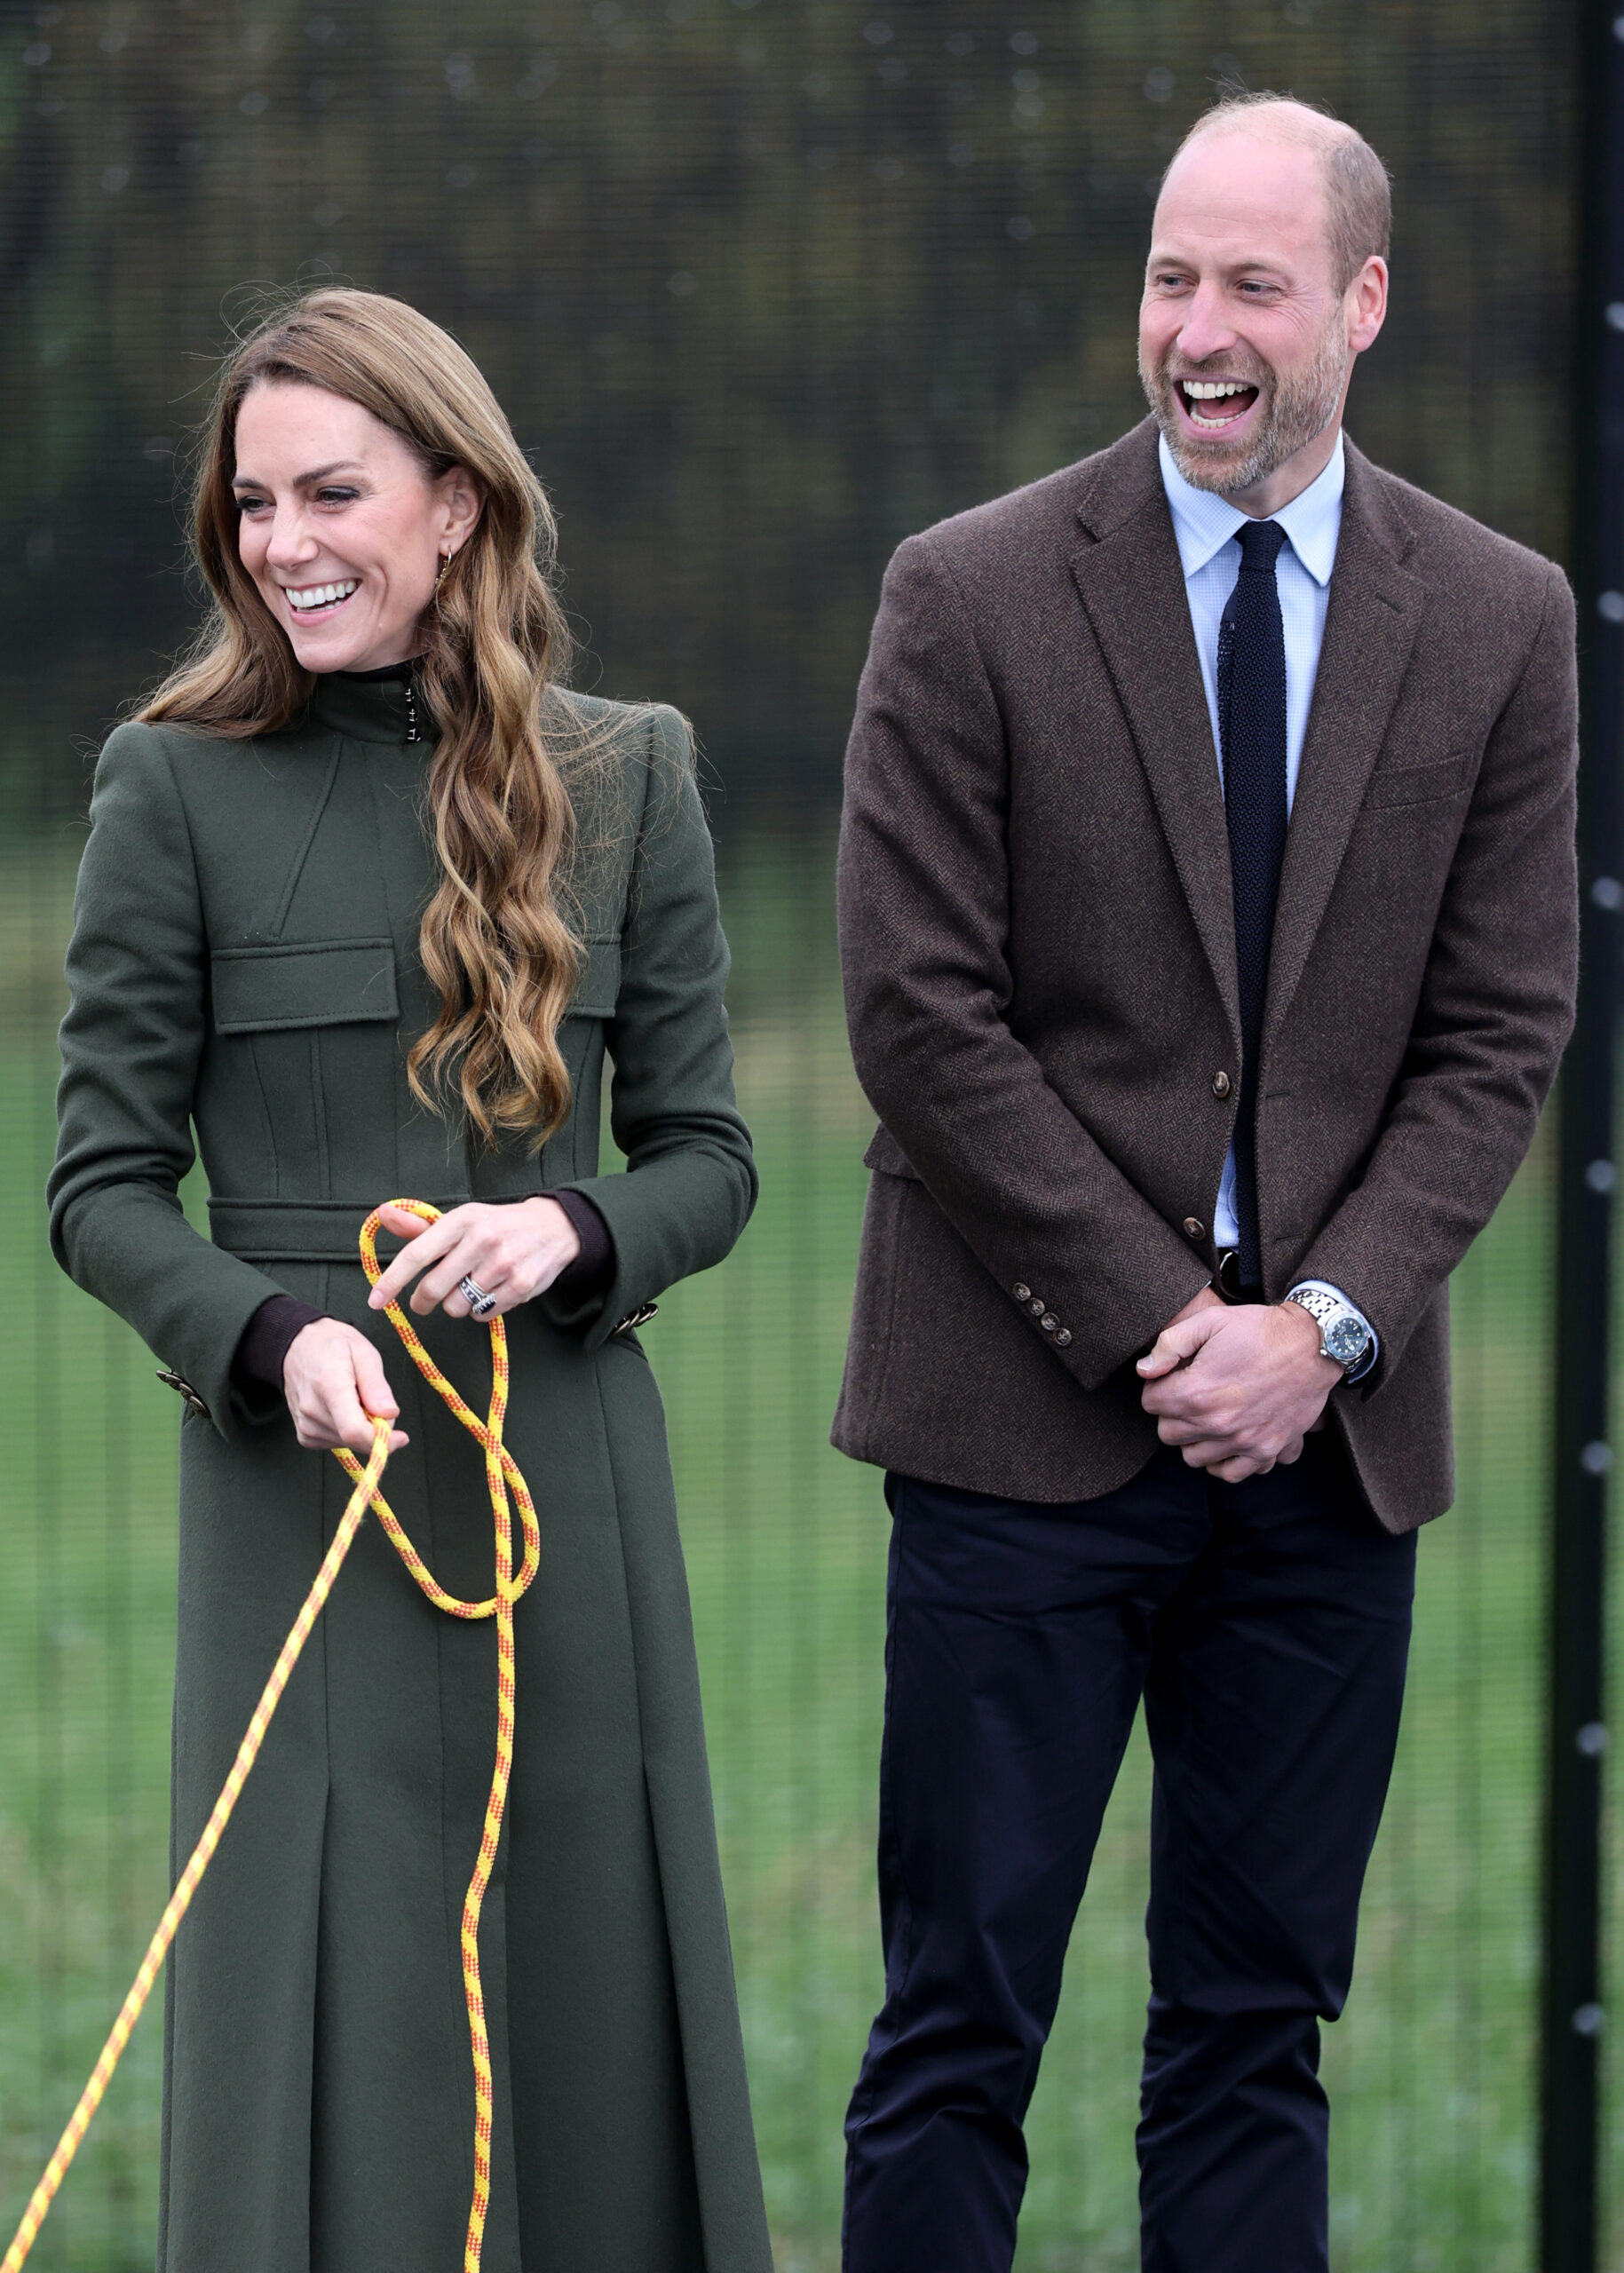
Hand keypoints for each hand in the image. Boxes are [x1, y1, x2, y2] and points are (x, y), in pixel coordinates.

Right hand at [283, 1319, 408, 1457]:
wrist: (297, 1346)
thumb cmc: (333, 1345)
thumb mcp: (363, 1353)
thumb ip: (376, 1385)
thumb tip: (390, 1415)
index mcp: (329, 1386)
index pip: (354, 1430)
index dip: (382, 1440)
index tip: (402, 1437)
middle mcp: (313, 1410)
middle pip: (355, 1439)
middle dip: (375, 1427)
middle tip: (374, 1399)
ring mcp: (305, 1425)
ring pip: (348, 1443)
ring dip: (361, 1427)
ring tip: (353, 1397)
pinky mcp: (304, 1434)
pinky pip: (336, 1442)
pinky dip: (347, 1431)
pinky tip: (343, 1409)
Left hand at [365, 1198, 581, 1322]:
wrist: (554, 1227)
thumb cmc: (497, 1225)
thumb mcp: (461, 1219)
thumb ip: (421, 1226)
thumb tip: (383, 1215)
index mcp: (461, 1220)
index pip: (417, 1253)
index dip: (392, 1280)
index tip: (376, 1300)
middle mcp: (482, 1239)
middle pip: (434, 1288)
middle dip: (423, 1301)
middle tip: (424, 1301)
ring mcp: (503, 1264)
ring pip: (457, 1306)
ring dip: (457, 1304)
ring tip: (471, 1287)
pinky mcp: (521, 1285)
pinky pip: (481, 1314)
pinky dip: (480, 1310)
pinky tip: (491, 1292)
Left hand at [1136, 1294, 1339, 1482]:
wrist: (1313, 1343)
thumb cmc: (1260, 1330)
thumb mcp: (1210, 1321)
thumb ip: (1169, 1344)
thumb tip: (1144, 1370)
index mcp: (1197, 1392)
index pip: (1150, 1403)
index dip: (1158, 1386)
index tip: (1173, 1377)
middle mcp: (1218, 1424)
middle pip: (1168, 1434)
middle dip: (1172, 1413)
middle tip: (1189, 1394)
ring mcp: (1244, 1442)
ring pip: (1194, 1458)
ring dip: (1195, 1439)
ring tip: (1207, 1416)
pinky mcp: (1268, 1449)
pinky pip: (1232, 1473)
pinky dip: (1226, 1461)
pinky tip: (1227, 1439)